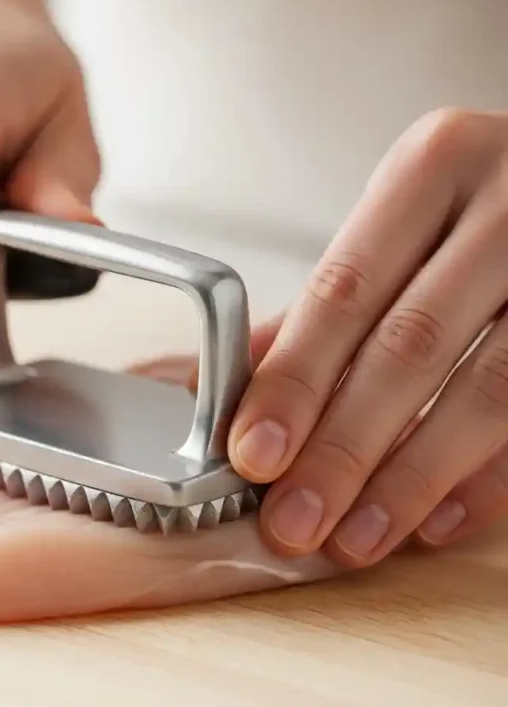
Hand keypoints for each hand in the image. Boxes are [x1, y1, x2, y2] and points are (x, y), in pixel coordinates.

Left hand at [229, 108, 507, 564]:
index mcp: (435, 167)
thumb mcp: (406, 224)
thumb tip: (223, 388)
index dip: (296, 380)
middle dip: (343, 448)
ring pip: (486, 389)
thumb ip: (329, 307)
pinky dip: (486, 482)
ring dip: (411, 480)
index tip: (252, 454)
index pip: (344, 290)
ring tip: (356, 539)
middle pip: (409, 346)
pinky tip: (434, 523)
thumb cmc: (484, 208)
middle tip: (294, 519)